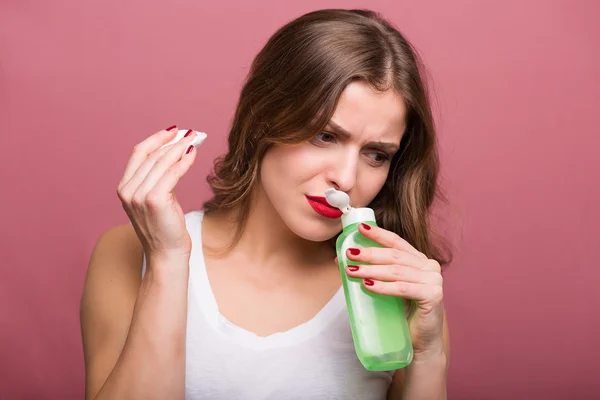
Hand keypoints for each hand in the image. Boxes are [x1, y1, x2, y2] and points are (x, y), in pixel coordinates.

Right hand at [117, 126, 198, 262]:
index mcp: (125, 188)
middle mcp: (128, 190)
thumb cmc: (165, 229)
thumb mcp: (156, 199)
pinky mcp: (154, 200)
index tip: (173, 131)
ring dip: (180, 148)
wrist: (167, 255)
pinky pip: (172, 173)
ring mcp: (139, 196)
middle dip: (172, 141)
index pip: (138, 153)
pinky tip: (193, 154)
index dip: (156, 139)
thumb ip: (158, 179)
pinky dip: (184, 161)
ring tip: (194, 139)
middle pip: (151, 155)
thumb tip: (174, 154)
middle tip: (190, 133)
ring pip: (162, 162)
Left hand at [344, 223, 444, 354]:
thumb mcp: (387, 287)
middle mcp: (429, 266)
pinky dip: (383, 286)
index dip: (378, 234)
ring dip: (371, 270)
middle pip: (394, 256)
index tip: (360, 228)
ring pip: (396, 271)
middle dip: (369, 254)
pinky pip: (403, 288)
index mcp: (419, 260)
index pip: (397, 242)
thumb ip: (374, 271)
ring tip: (352, 270)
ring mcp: (433, 280)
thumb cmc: (403, 315)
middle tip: (349, 254)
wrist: (421, 343)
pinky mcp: (433, 296)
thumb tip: (343, 260)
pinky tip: (368, 285)